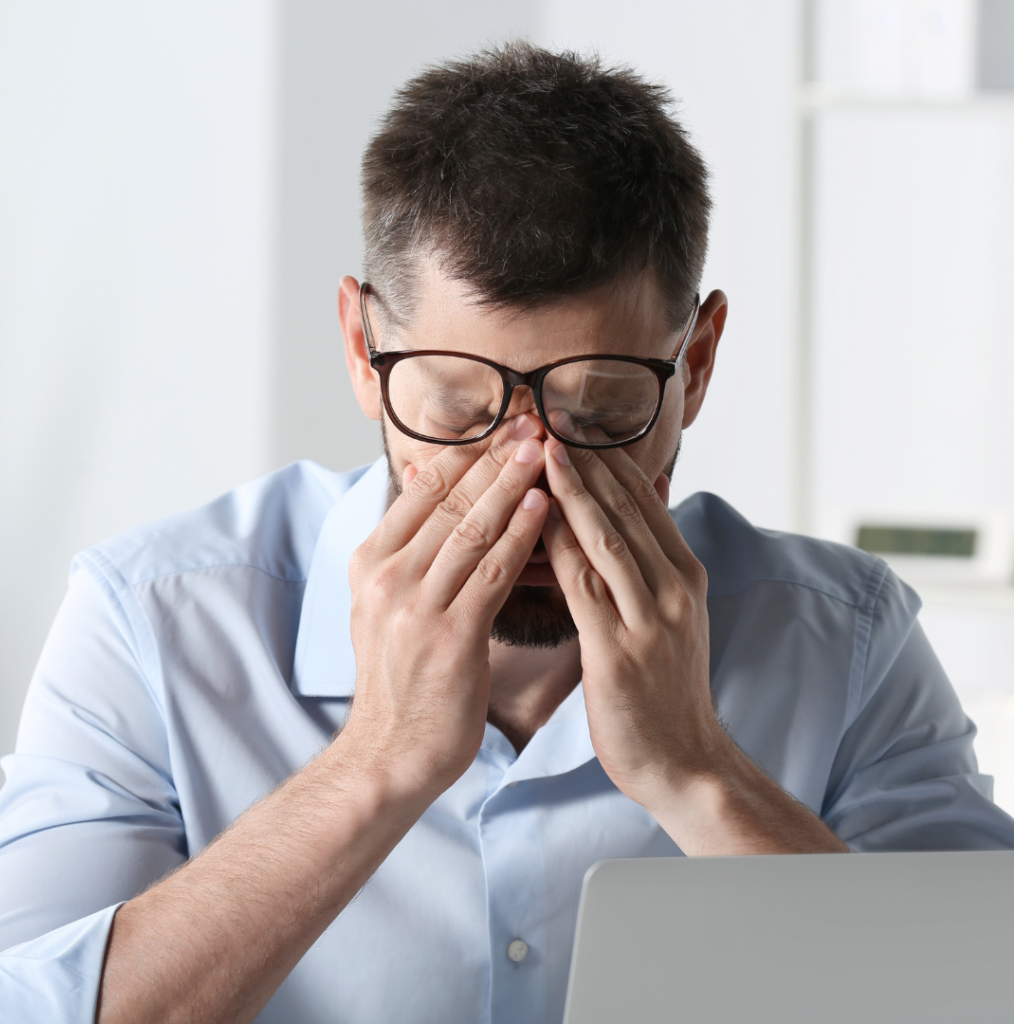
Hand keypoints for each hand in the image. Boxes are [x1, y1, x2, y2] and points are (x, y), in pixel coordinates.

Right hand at [344, 416, 548, 795]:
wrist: (389, 753)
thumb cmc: (401, 679)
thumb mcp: (384, 606)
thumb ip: (407, 549)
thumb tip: (426, 486)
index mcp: (370, 562)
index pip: (424, 491)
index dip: (468, 455)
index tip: (505, 426)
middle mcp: (386, 575)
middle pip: (449, 501)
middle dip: (495, 458)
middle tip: (534, 422)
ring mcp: (415, 604)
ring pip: (471, 528)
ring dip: (512, 484)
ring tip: (545, 450)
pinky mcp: (450, 635)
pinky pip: (492, 572)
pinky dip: (520, 534)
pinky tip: (544, 507)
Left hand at [541, 439, 726, 809]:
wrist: (686, 762)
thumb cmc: (665, 690)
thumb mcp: (672, 619)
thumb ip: (650, 568)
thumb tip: (626, 517)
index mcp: (686, 574)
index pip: (643, 500)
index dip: (605, 459)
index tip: (571, 424)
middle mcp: (675, 586)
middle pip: (624, 507)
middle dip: (584, 459)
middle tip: (549, 416)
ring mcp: (653, 617)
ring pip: (607, 535)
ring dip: (571, 488)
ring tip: (539, 448)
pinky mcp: (621, 650)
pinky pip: (584, 584)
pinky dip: (559, 544)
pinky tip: (532, 517)